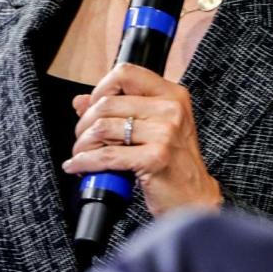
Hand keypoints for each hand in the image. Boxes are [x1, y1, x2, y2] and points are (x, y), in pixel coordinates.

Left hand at [63, 63, 221, 216]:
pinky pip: (107, 155)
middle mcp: (171, 109)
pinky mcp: (156, 157)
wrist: (193, 198)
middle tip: (83, 139)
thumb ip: (119, 110)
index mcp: (171, 95)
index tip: (92, 107)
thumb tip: (81, 101)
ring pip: (103, 128)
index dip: (101, 89)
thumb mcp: (151, 129)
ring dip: (83, 144)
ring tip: (81, 155)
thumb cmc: (173, 163)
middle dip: (84, 124)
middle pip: (107, 103)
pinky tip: (79, 166)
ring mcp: (165, 133)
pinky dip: (86, 162)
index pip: (125, 73)